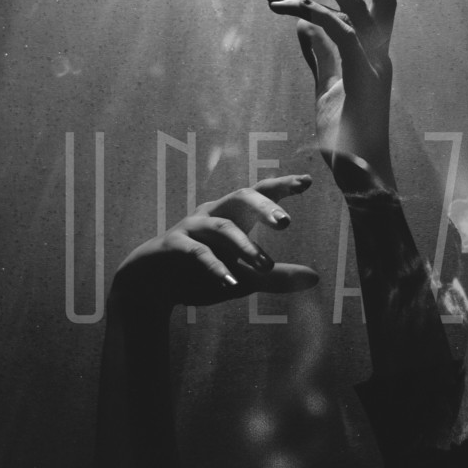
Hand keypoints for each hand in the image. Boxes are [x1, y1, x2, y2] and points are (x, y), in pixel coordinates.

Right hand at [112, 174, 318, 307]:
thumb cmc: (201, 275)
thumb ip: (276, 278)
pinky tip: (230, 283)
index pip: (260, 194)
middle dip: (264, 206)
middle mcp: (213, 214)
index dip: (282, 186)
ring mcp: (192, 228)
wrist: (152, 286)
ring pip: (222, 228)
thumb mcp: (244, 279)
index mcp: (232, 216)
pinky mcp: (173, 246)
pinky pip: (196, 252)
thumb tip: (315, 278)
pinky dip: (214, 267)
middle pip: (240, 197)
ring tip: (265, 266)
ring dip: (244, 247)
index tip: (307, 181)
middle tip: (286, 222)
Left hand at [268, 0, 396, 188]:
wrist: (359, 175)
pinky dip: (317, 15)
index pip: (362, 15)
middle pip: (370, 1)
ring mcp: (376, 67)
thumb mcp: (326, 90)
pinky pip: (341, 34)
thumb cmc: (345, 138)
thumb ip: (318, 58)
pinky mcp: (364, 78)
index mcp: (373, 60)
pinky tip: (292, 7)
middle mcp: (379, 58)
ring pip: (357, 8)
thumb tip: (303, 29)